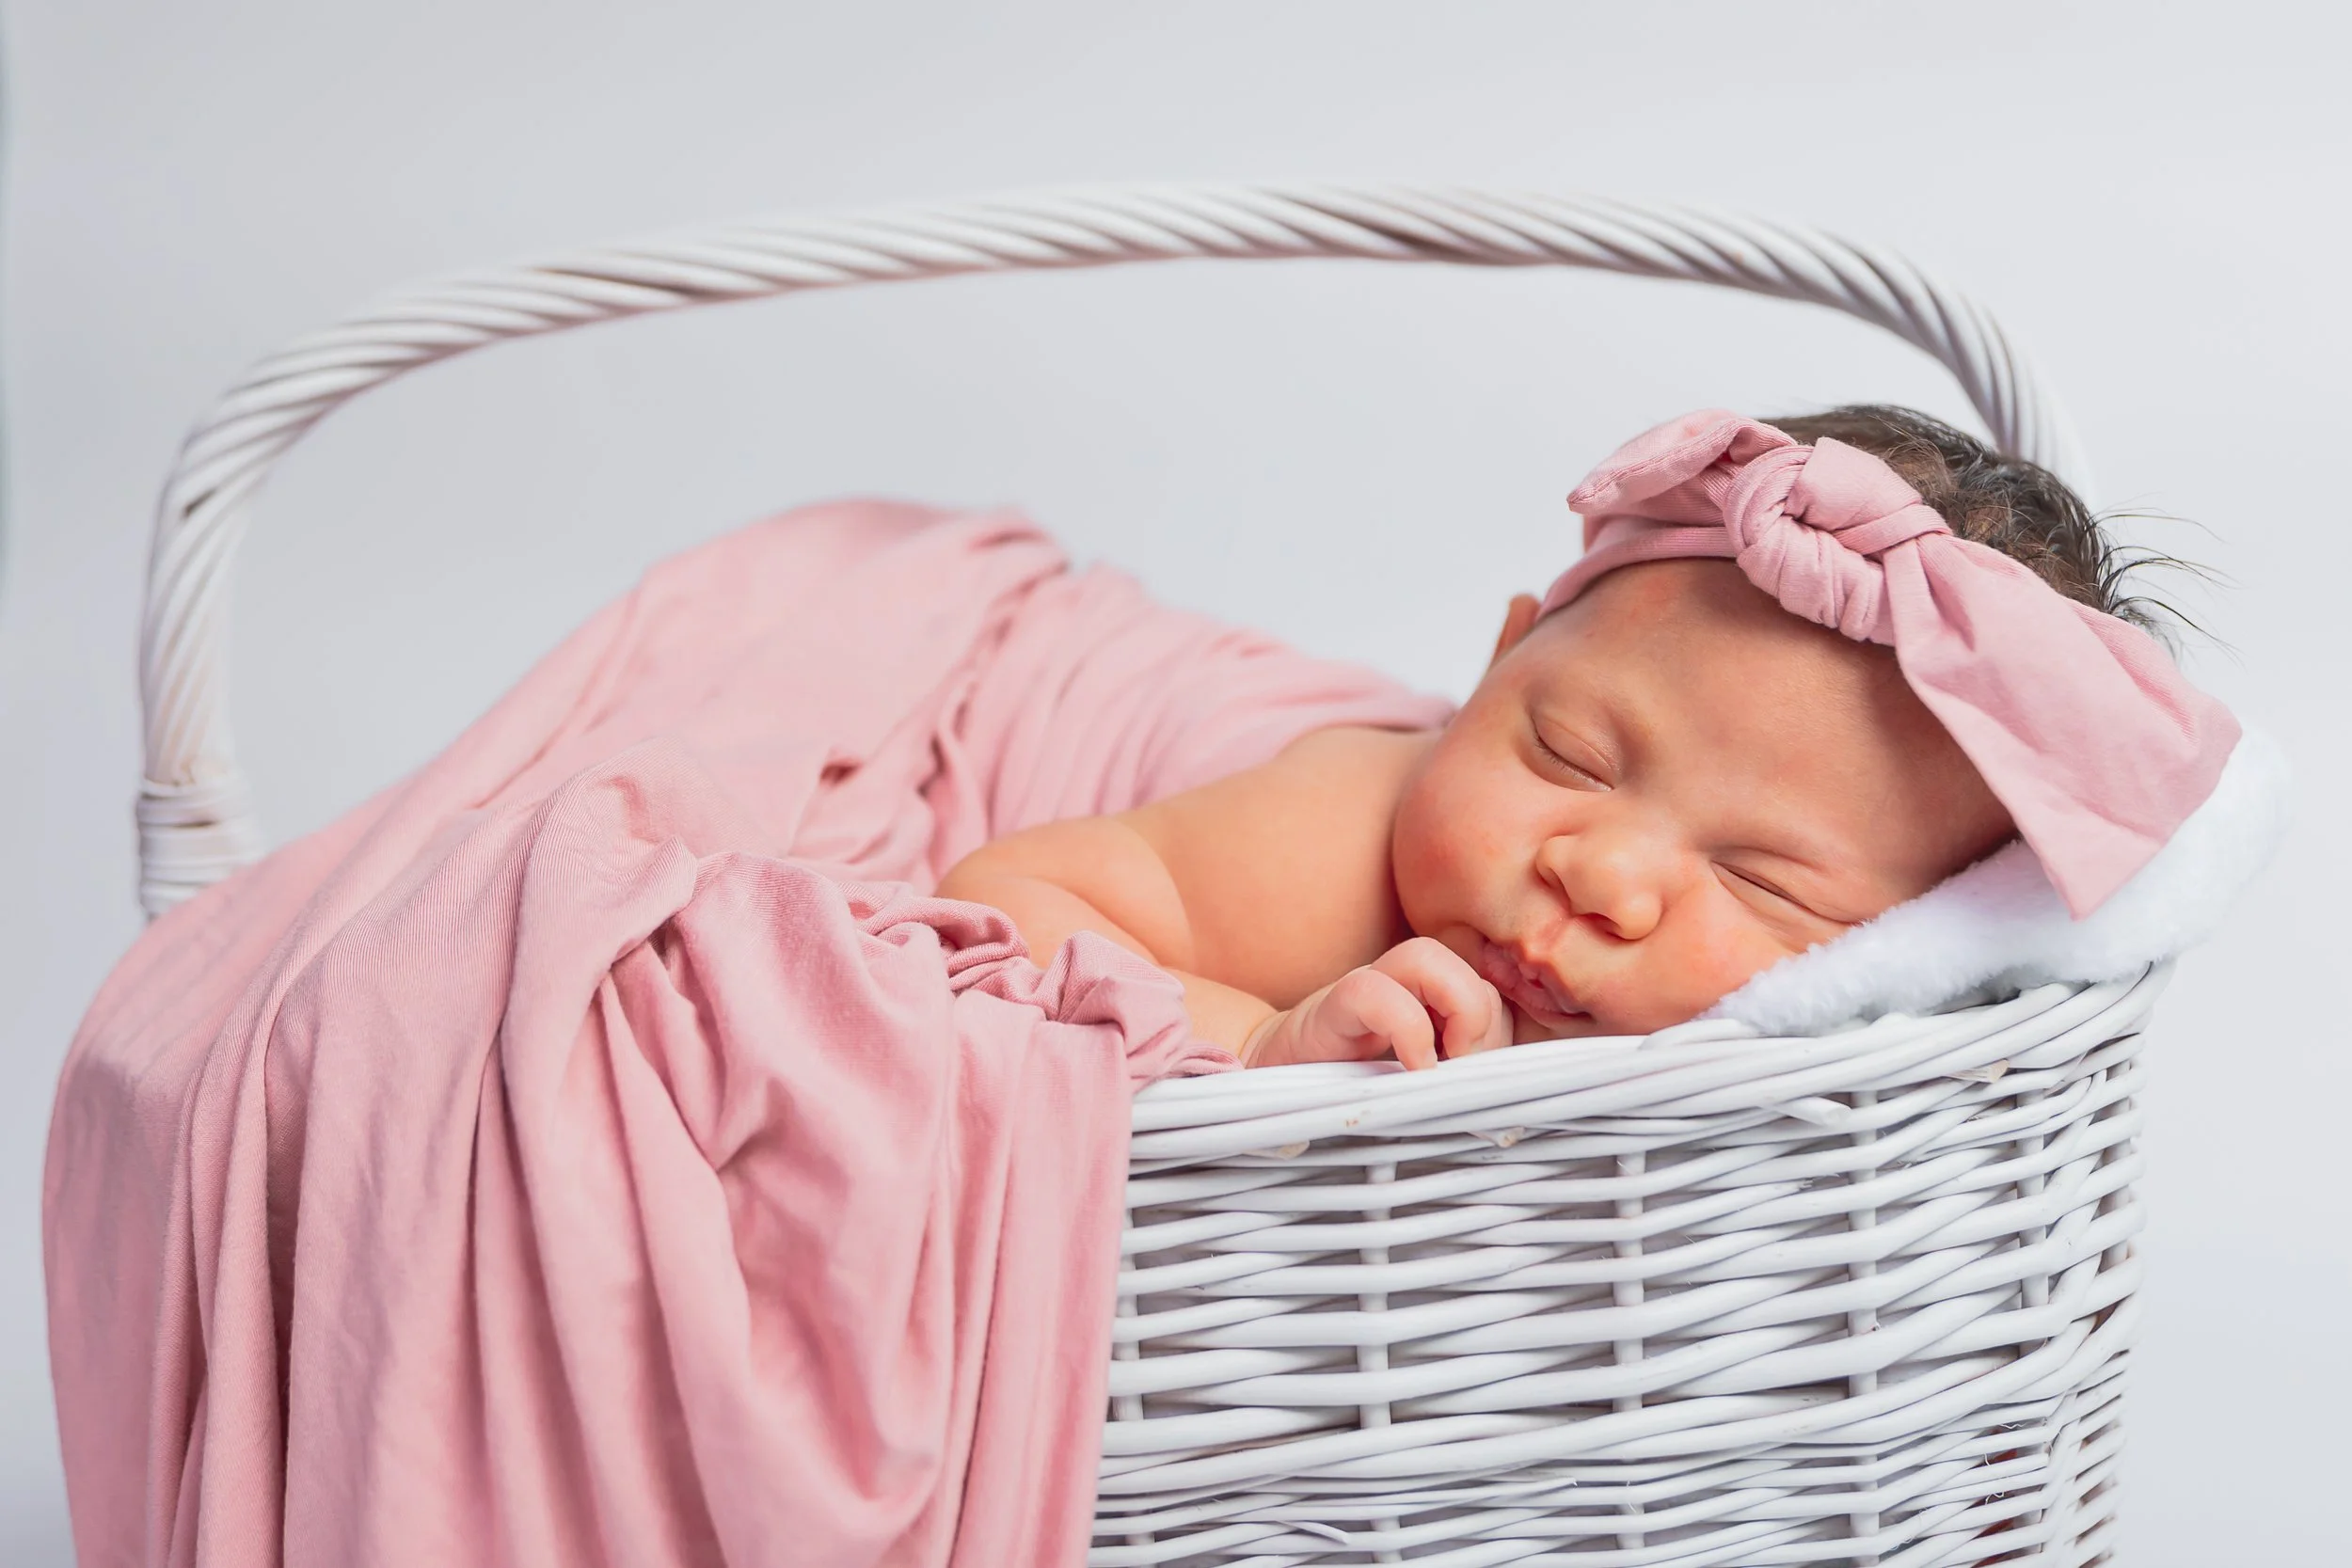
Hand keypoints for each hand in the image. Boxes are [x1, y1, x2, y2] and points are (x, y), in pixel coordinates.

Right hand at [1243, 937, 1512, 1070]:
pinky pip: (1374, 993)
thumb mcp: (1409, 1089)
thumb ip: (1449, 1085)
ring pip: (1427, 955)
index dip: (1498, 1030)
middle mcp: (1394, 986)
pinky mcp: (1329, 1009)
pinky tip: (1413, 1069)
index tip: (1487, 1083)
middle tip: (1464, 1074)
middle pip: (1464, 965)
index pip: (1484, 990)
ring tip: (1443, 1065)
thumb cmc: (1342, 1090)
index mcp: (1420, 1002)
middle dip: (1483, 1022)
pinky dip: (1408, 1030)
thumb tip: (1502, 1115)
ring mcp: (1362, 990)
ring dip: (1454, 1011)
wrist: (1267, 1083)